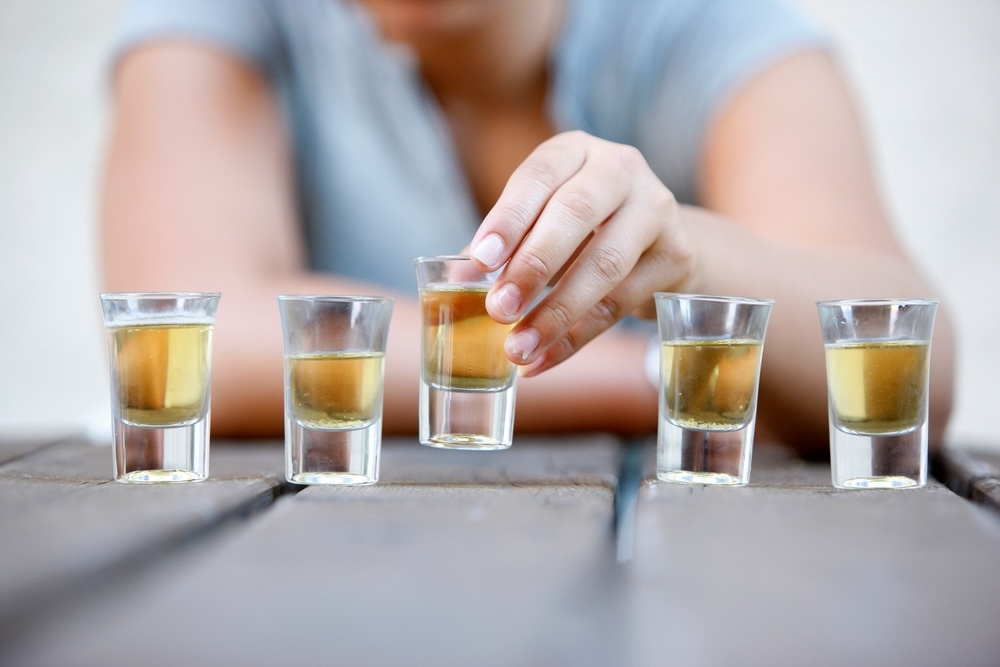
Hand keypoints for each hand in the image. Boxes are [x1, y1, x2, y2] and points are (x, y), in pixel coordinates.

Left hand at [470, 130, 695, 375]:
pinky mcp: (676, 254)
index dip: (508, 218)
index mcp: (575, 151)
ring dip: (555, 312)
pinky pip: (621, 303)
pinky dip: (576, 337)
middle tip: (497, 309)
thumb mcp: (542, 220)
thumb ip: (502, 245)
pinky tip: (543, 359)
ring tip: (517, 347)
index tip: (480, 261)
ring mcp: (656, 208)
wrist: (663, 240)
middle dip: (532, 266)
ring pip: (604, 264)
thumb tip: (455, 279)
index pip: (538, 175)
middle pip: (576, 214)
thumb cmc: (584, 228)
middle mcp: (620, 168)